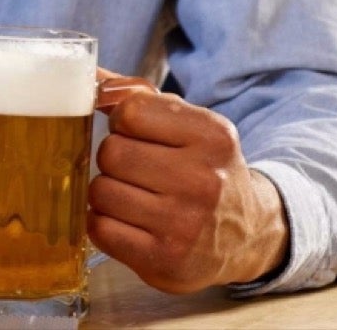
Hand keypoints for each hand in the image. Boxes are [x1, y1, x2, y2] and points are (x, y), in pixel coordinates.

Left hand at [88, 70, 288, 293]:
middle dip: (114, 159)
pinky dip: (105, 223)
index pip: (130, 111)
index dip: (123, 121)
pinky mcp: (165, 261)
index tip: (138, 134)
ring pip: (100, 191)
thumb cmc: (204, 170)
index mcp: (213, 137)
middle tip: (137, 170)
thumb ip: (136, 97)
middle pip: (111, 153)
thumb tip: (88, 75)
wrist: (248, 235)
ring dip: (107, 193)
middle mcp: (204, 181)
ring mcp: (185, 225)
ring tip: (135, 197)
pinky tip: (130, 223)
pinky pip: (99, 229)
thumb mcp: (189, 126)